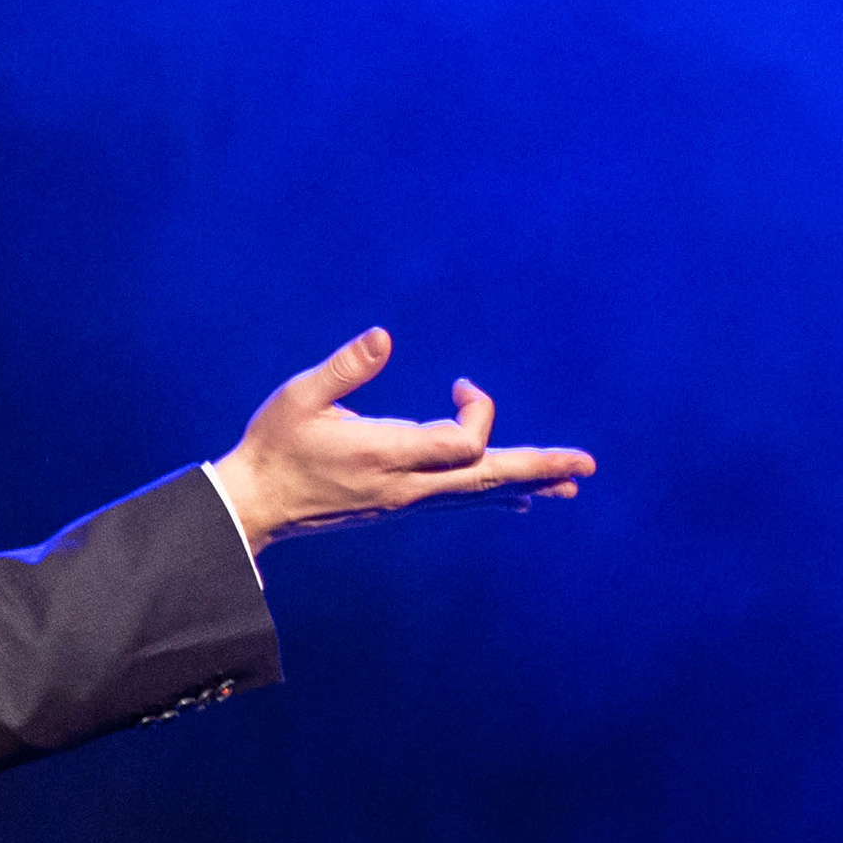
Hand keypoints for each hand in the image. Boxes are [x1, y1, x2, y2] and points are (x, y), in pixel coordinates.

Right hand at [206, 327, 595, 549]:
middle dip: (538, 467)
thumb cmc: (275, 445)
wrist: (256, 504)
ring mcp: (407, 502)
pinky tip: (519, 501)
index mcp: (387, 455)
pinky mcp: (401, 506)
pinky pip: (460, 503)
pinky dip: (494, 496)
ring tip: (569, 485)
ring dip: (526, 484)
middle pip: (487, 479)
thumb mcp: (300, 397)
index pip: (462, 445)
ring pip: (478, 495)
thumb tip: (384, 336)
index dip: (480, 412)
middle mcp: (407, 486)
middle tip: (586, 466)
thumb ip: (344, 367)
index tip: (466, 382)